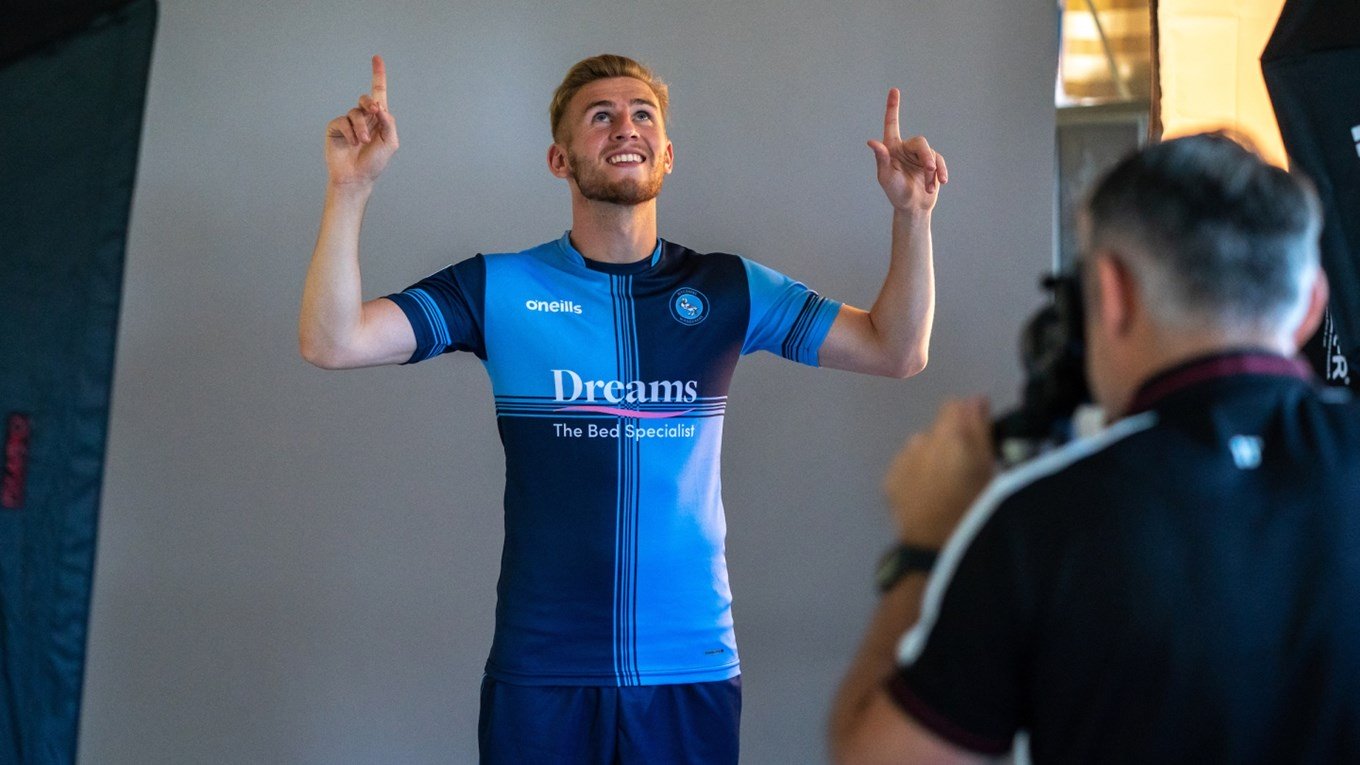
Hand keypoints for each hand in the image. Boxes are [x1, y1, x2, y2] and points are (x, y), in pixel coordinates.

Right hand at [324, 55, 399, 186]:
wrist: (357, 178)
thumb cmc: (374, 163)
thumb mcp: (390, 143)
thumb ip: (388, 122)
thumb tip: (380, 106)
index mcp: (378, 119)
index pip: (379, 93)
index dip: (378, 75)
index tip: (377, 58)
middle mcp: (363, 117)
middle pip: (366, 98)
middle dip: (370, 103)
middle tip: (375, 111)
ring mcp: (348, 122)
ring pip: (356, 113)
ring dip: (362, 127)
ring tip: (363, 142)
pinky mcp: (335, 128)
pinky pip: (343, 121)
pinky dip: (350, 132)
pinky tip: (353, 142)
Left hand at [867, 88, 947, 213]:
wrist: (913, 208)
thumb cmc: (895, 193)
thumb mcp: (886, 178)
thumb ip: (881, 159)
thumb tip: (872, 142)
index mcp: (892, 148)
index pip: (892, 124)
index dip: (893, 107)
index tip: (894, 90)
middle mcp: (906, 149)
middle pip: (920, 143)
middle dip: (926, 157)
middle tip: (929, 171)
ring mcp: (920, 156)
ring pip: (931, 154)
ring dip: (932, 172)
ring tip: (928, 187)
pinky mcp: (933, 164)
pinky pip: (940, 163)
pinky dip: (940, 173)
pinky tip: (940, 183)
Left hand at [882, 397, 994, 547]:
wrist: (936, 547)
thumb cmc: (975, 509)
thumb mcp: (989, 470)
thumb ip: (981, 430)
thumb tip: (976, 399)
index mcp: (952, 436)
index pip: (956, 407)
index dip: (968, 419)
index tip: (977, 438)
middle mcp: (923, 440)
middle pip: (939, 428)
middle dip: (951, 440)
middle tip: (963, 469)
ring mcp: (904, 459)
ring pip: (922, 446)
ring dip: (932, 456)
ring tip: (945, 486)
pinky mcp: (891, 478)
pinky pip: (906, 465)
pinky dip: (916, 473)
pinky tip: (926, 494)